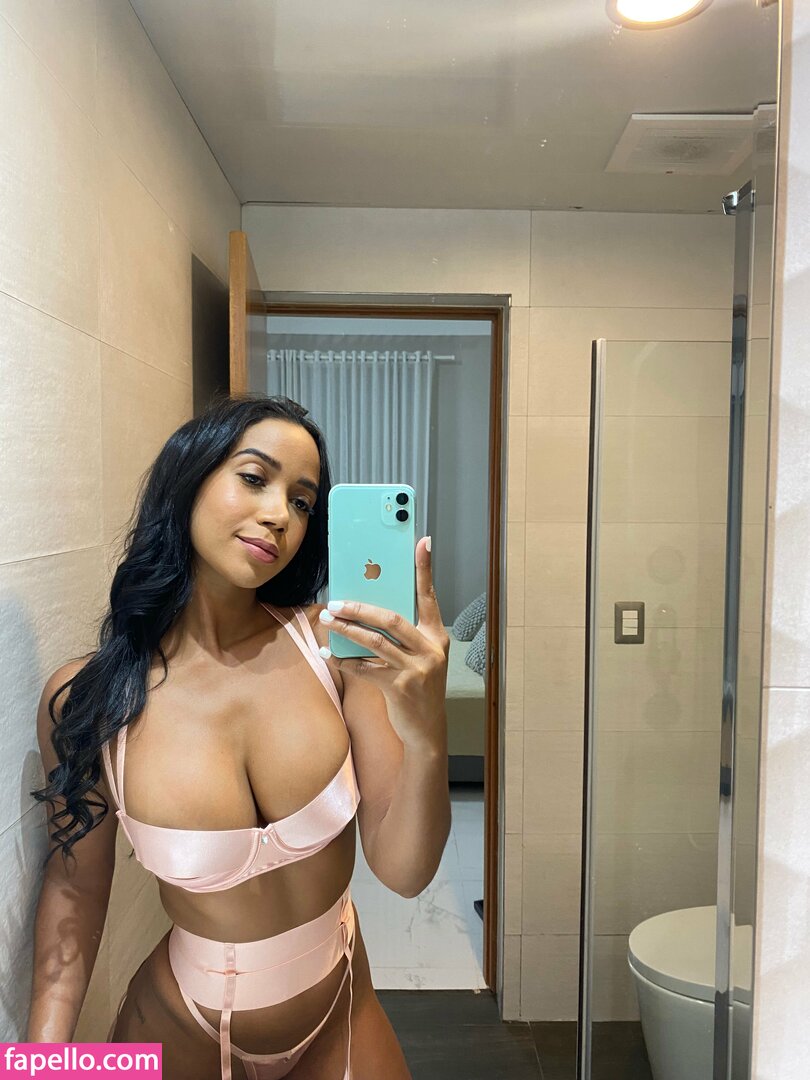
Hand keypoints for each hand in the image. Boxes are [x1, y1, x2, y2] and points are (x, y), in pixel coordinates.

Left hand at [318, 536, 449, 750]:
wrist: (427, 729)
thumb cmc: (419, 687)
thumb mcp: (420, 657)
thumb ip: (404, 636)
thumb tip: (368, 610)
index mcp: (436, 635)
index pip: (429, 596)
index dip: (425, 569)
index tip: (423, 543)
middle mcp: (430, 648)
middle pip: (391, 619)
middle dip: (360, 608)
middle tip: (335, 602)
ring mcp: (416, 668)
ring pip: (374, 641)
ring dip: (346, 630)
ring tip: (327, 621)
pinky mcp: (400, 687)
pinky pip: (364, 668)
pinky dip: (342, 660)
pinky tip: (326, 654)